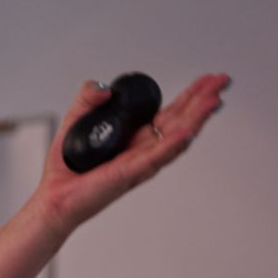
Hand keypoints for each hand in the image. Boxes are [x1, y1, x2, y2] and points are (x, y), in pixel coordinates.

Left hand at [32, 72, 231, 238]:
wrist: (55, 197)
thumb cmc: (68, 167)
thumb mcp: (75, 119)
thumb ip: (89, 99)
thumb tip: (105, 88)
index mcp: (137, 137)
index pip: (171, 112)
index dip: (191, 96)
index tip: (208, 80)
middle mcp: (144, 149)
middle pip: (181, 121)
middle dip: (202, 100)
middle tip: (222, 81)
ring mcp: (141, 162)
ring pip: (176, 138)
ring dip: (197, 119)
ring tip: (213, 101)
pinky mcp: (129, 174)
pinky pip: (155, 158)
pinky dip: (172, 145)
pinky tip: (188, 132)